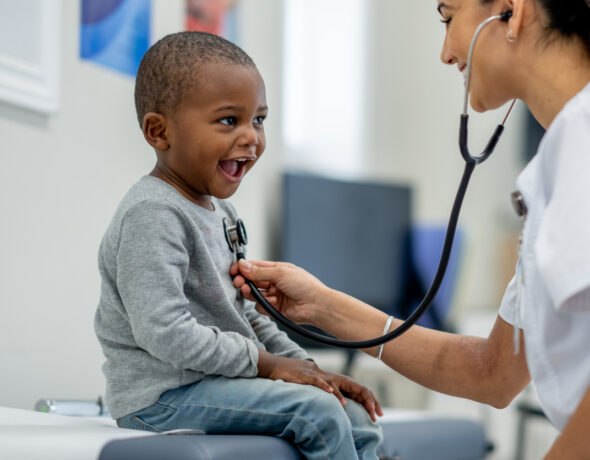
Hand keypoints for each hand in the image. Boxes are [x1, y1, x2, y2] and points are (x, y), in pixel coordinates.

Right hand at [231, 260, 327, 323]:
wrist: (316, 305)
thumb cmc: (305, 285)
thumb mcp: (280, 273)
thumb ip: (259, 271)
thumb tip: (243, 265)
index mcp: (277, 270)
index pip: (255, 267)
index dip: (243, 268)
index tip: (234, 270)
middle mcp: (274, 282)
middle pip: (252, 281)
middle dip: (244, 281)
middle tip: (238, 282)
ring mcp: (274, 296)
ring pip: (254, 294)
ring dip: (250, 292)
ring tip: (248, 291)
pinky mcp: (274, 309)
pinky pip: (261, 307)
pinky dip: (263, 305)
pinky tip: (272, 302)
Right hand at [257, 350, 381, 421]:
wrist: (273, 365)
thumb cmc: (290, 374)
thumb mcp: (309, 382)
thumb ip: (320, 388)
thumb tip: (330, 397)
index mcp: (328, 377)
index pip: (353, 387)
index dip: (366, 397)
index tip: (376, 411)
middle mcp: (325, 374)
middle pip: (351, 384)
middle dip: (366, 398)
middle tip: (376, 413)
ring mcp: (315, 374)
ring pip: (335, 384)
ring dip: (344, 396)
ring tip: (354, 407)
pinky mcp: (304, 375)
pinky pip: (316, 381)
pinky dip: (325, 387)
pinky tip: (331, 393)